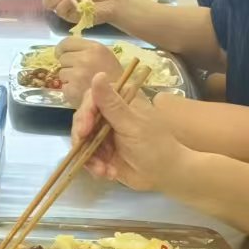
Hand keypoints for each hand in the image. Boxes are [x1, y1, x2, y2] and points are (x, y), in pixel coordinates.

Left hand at [55, 37, 120, 108]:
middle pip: (63, 58)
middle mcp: (84, 59)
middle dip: (68, 65)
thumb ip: (87, 50)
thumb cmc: (113, 77)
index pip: (66, 42)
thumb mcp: (104, 55)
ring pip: (62, 73)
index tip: (61, 54)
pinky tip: (81, 92)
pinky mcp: (72, 90)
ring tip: (82, 83)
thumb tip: (65, 51)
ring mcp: (77, 75)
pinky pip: (64, 87)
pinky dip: (70, 90)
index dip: (61, 49)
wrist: (120, 98)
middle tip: (79, 73)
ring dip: (68, 78)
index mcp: (94, 48)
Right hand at [70, 72, 186, 191]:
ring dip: (89, 157)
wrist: (166, 174)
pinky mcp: (102, 151)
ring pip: (82, 141)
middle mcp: (109, 115)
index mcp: (120, 101)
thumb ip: (111, 104)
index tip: (84, 130)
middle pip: (82, 120)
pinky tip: (107, 173)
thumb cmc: (155, 145)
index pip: (92, 99)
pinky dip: (94, 166)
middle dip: (82, 139)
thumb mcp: (131, 125)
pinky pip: (87, 156)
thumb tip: (98, 74)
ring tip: (103, 170)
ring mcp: (104, 134)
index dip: (85, 114)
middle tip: (87, 155)